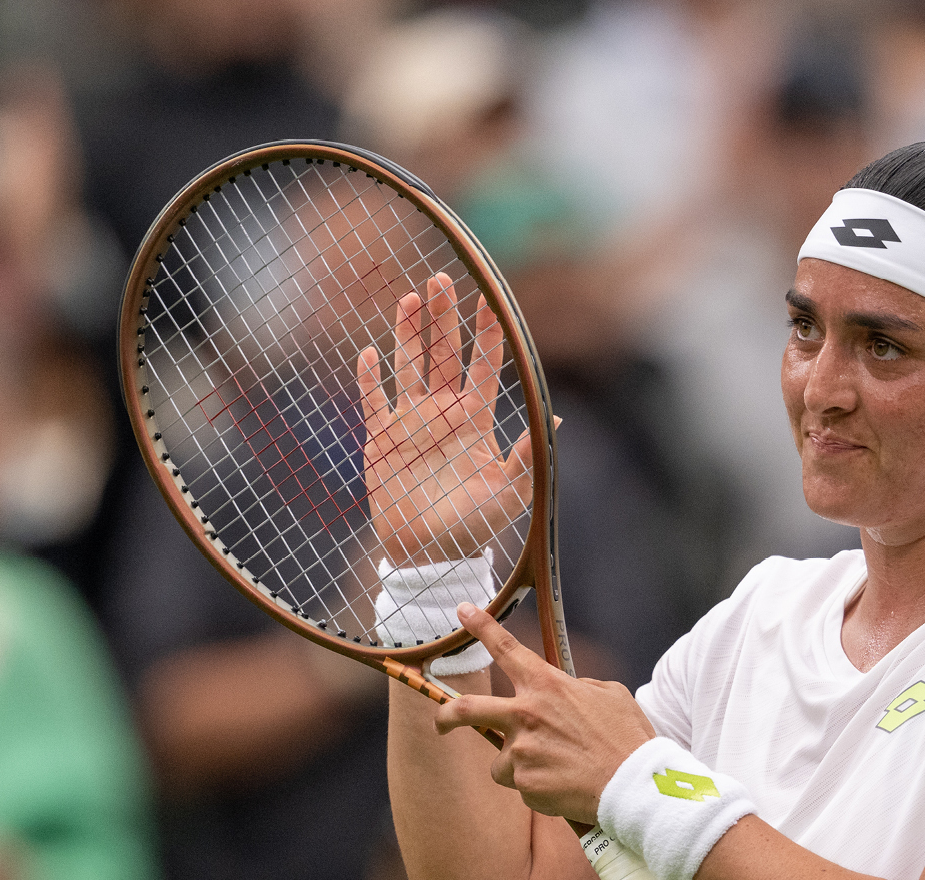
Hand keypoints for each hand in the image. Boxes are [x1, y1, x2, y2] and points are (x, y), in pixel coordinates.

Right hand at [360, 273, 535, 566]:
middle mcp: (444, 412)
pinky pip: (375, 400)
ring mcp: (412, 422)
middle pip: (444, 352)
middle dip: (444, 316)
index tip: (491, 300)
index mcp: (476, 418)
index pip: (483, 364)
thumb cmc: (476, 526)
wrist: (431, 554)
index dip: (487, 333)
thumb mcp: (511, 491)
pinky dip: (370, 378)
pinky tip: (368, 353)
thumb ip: (528, 454)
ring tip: (409, 298)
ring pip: (409, 364)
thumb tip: (556, 419)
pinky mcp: (383, 439)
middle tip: (442, 280)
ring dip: (408, 332)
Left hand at [433, 604, 654, 824]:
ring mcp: (521, 751)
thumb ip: (578, 688)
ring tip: (555, 770)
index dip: (482, 627)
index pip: (507, 649)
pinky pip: (521, 785)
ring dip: (521, 766)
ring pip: (501, 760)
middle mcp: (526, 715)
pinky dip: (538, 787)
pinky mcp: (524, 783)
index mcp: (547, 686)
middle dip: (446, 716)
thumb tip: (565, 691)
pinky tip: (564, 785)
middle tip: (441, 724)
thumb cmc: (626, 738)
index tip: (463, 611)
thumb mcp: (609, 695)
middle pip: (466, 710)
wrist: (633, 784)